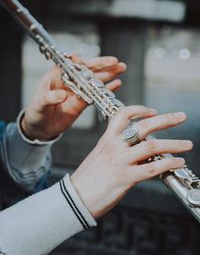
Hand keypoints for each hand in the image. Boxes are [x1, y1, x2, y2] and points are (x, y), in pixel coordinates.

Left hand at [21, 54, 125, 139]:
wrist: (41, 126)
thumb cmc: (36, 111)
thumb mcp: (39, 104)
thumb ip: (49, 98)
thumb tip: (61, 95)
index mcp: (57, 75)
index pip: (71, 65)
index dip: (79, 62)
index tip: (86, 60)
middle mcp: (70, 80)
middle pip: (88, 70)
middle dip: (102, 65)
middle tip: (116, 62)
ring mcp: (78, 90)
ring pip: (95, 80)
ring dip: (108, 74)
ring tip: (122, 68)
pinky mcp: (83, 101)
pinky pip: (97, 94)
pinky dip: (107, 89)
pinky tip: (117, 84)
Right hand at [71, 106, 192, 218]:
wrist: (76, 197)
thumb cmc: (89, 178)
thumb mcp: (101, 156)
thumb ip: (119, 149)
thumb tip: (141, 147)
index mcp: (107, 139)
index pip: (123, 115)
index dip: (139, 109)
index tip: (153, 111)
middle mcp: (114, 146)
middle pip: (144, 126)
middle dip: (166, 120)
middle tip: (181, 117)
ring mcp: (120, 161)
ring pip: (152, 147)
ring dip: (174, 144)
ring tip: (188, 144)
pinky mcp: (125, 178)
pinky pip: (151, 168)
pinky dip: (168, 164)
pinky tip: (178, 162)